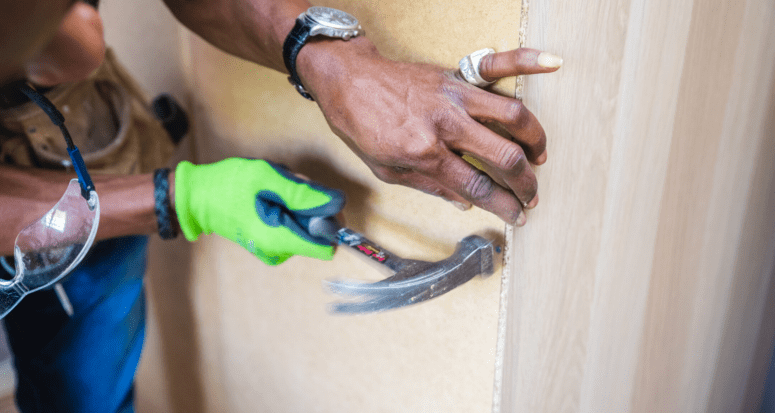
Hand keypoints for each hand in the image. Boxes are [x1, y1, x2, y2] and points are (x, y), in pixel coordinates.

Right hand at [174, 158, 344, 264]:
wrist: (196, 197)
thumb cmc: (228, 185)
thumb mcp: (269, 178)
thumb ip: (305, 194)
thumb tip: (338, 203)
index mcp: (280, 239)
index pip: (328, 246)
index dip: (329, 221)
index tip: (314, 200)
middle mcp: (279, 251)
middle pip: (317, 232)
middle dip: (309, 206)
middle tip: (286, 187)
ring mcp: (273, 250)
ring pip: (305, 226)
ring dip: (297, 204)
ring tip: (272, 190)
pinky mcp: (269, 244)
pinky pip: (292, 226)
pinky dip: (287, 209)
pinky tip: (268, 198)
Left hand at [299, 39, 560, 225]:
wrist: (347, 80)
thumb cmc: (362, 126)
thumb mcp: (387, 170)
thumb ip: (431, 186)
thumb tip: (466, 204)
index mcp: (425, 153)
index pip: (477, 188)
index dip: (503, 207)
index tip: (517, 216)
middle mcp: (445, 124)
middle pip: (504, 157)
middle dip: (526, 183)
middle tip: (531, 195)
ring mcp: (454, 97)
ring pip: (513, 115)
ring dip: (535, 139)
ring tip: (539, 157)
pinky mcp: (456, 77)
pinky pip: (498, 66)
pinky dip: (528, 61)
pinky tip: (553, 62)